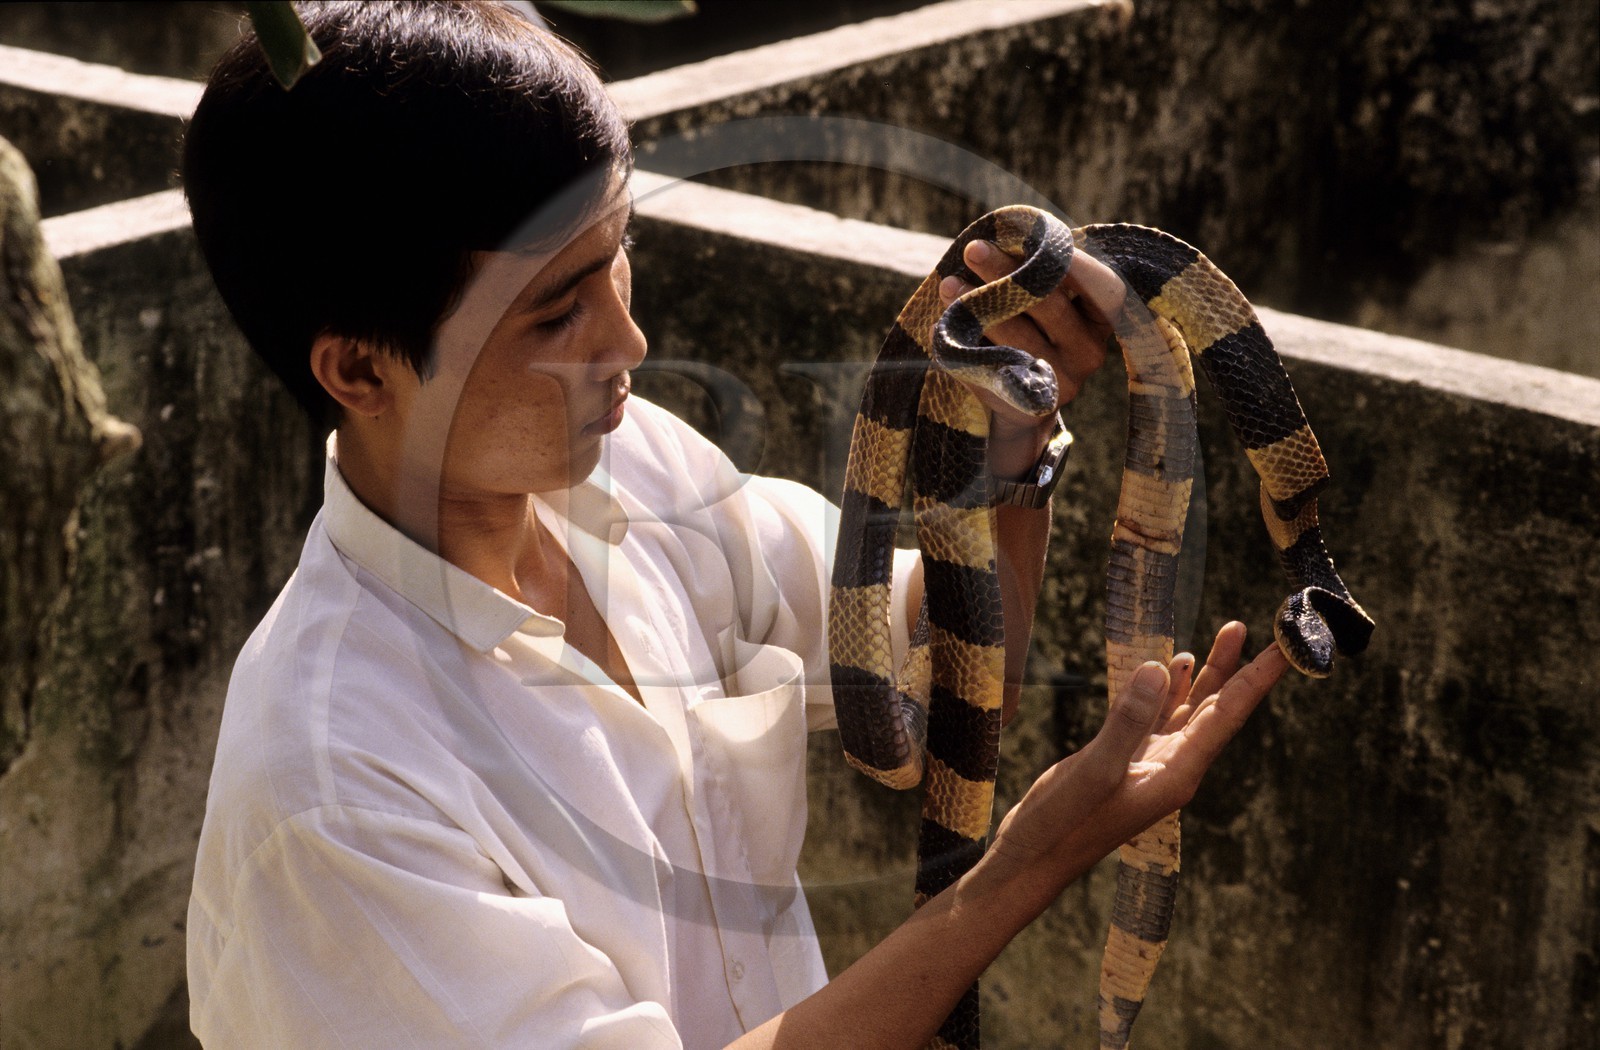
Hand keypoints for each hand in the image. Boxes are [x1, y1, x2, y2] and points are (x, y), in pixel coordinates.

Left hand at [937, 237, 1123, 418]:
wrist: (1026, 398)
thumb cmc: (1037, 327)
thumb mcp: (1049, 301)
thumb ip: (1039, 273)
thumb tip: (1003, 234)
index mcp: (1101, 321)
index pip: (1105, 290)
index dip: (1076, 264)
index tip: (1036, 238)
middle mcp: (1087, 353)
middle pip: (1049, 306)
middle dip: (1006, 273)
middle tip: (973, 249)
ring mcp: (1058, 383)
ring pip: (1015, 338)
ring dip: (977, 307)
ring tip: (948, 284)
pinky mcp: (1024, 405)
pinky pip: (987, 369)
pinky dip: (961, 345)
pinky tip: (940, 326)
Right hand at [980, 622, 1287, 900]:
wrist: (1033, 858)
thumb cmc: (1064, 825)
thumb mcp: (1096, 770)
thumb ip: (1129, 720)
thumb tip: (1161, 669)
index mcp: (1178, 774)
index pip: (1228, 715)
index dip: (1258, 678)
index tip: (1288, 648)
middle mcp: (1173, 767)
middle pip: (1217, 708)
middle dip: (1240, 667)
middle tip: (1260, 627)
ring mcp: (1150, 763)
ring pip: (1190, 709)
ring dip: (1209, 673)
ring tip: (1229, 635)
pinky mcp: (1125, 760)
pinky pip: (1159, 717)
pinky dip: (1170, 689)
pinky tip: (1174, 667)